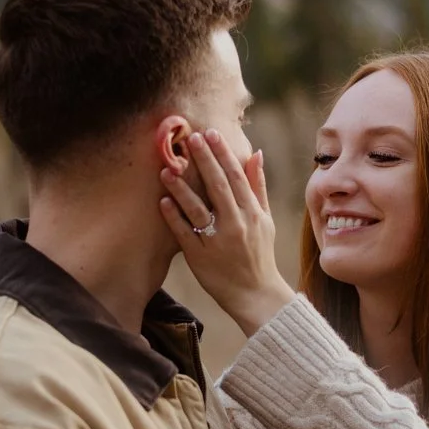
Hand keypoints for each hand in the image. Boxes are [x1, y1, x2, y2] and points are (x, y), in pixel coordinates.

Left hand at [160, 132, 296, 335]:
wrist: (256, 295)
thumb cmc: (259, 254)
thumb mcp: (265, 220)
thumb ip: (258, 186)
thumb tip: (256, 154)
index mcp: (252, 213)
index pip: (236, 177)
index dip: (223, 154)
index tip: (210, 133)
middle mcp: (236, 225)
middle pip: (218, 187)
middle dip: (204, 161)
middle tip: (190, 138)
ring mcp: (218, 242)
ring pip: (198, 210)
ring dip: (182, 188)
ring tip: (167, 168)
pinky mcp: (200, 258)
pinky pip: (185, 235)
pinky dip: (174, 218)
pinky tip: (163, 201)